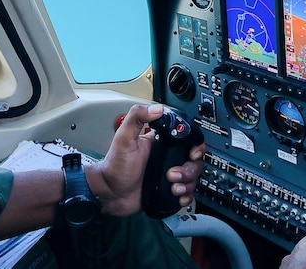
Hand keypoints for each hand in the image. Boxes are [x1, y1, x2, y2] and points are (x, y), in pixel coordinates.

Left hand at [86, 104, 205, 215]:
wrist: (110, 193)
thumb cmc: (115, 166)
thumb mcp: (124, 137)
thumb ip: (136, 117)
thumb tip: (157, 108)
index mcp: (161, 144)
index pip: (187, 140)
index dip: (195, 145)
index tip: (192, 152)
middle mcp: (168, 159)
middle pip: (194, 161)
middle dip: (189, 169)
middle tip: (172, 174)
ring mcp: (169, 176)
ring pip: (192, 178)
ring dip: (187, 183)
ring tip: (172, 186)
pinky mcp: (169, 191)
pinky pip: (187, 193)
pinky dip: (186, 196)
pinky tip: (177, 196)